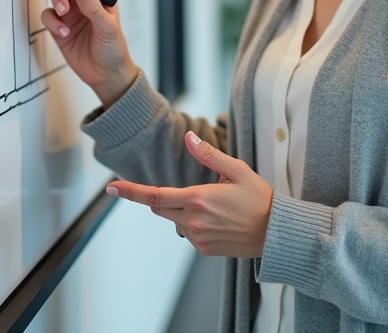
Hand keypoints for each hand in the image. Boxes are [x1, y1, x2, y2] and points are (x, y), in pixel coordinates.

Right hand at [40, 0, 136, 107]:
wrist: (105, 75)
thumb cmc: (113, 49)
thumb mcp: (108, 28)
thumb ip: (94, 7)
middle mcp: (85, 0)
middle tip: (64, 4)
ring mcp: (71, 12)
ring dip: (55, 1)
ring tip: (64, 16)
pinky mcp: (59, 26)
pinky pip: (48, 16)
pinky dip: (52, 22)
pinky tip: (64, 32)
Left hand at [106, 131, 273, 258]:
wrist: (276, 233)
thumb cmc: (259, 199)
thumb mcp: (238, 170)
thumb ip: (209, 155)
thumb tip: (188, 138)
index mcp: (198, 199)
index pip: (154, 196)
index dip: (130, 192)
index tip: (111, 188)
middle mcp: (194, 221)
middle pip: (160, 208)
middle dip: (164, 198)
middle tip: (193, 191)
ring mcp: (198, 238)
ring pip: (175, 221)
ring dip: (183, 211)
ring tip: (216, 207)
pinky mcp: (204, 249)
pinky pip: (189, 233)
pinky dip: (195, 224)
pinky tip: (218, 221)